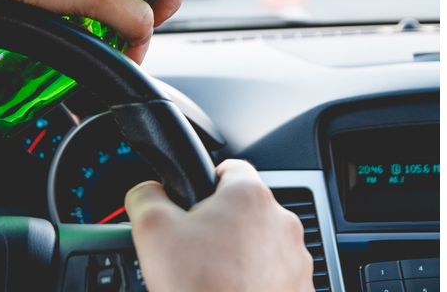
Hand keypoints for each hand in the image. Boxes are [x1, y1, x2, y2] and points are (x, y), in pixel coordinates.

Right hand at [125, 159, 314, 291]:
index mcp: (249, 196)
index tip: (192, 205)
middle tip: (193, 250)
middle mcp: (281, 223)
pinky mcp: (301, 289)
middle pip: (243, 210)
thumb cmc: (200, 289)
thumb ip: (145, 195)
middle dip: (218, 225)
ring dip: (239, 254)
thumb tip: (146, 191)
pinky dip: (255, 281)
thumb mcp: (151, 230)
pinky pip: (274, 275)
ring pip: (260, 244)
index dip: (203, 183)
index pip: (228, 167)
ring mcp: (296, 259)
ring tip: (212, 277)